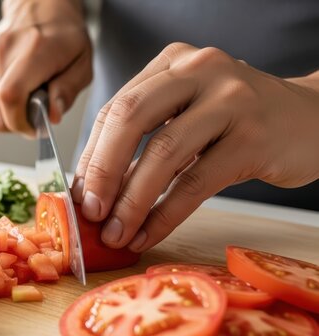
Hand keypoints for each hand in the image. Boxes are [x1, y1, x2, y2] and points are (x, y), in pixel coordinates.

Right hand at [0, 0, 91, 135]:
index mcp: (33, 52)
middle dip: (18, 123)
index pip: (11, 97)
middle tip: (37, 112)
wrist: (41, 5)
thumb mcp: (82, 62)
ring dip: (12, 110)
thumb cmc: (64, 33)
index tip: (37, 126)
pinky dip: (5, 98)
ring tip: (31, 90)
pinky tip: (20, 81)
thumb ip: (68, 90)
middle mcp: (5, 53)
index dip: (21, 122)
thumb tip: (53, 116)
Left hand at [72, 42, 318, 252]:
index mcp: (172, 63)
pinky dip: (166, 214)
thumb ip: (144, 146)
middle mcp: (198, 71)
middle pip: (130, 118)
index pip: (115, 107)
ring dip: (132, 201)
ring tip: (115, 233)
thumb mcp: (187, 118)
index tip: (78, 194)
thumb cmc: (239, 121)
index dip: (91, 154)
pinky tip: (148, 234)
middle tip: (90, 212)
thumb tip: (96, 193)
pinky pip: (196, 182)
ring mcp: (229, 100)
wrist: (312, 120)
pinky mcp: (253, 136)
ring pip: (164, 152)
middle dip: (102, 171)